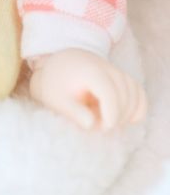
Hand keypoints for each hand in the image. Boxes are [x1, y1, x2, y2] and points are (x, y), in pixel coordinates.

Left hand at [29, 48, 146, 131]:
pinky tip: (122, 118)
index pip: (110, 95)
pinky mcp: (122, 77)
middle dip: (116, 117)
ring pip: (136, 95)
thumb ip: (73, 112)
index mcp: (90, 72)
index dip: (111, 116)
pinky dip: (136, 107)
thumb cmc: (56, 85)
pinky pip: (139, 93)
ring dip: (126, 114)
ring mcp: (117, 71)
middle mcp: (107, 68)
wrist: (57, 66)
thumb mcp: (57, 100)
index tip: (101, 129)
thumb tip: (91, 125)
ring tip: (106, 119)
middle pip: (125, 97)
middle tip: (97, 125)